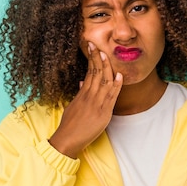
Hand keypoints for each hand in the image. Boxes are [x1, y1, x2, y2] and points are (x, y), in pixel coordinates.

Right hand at [48, 42, 122, 158]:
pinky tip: (119, 76)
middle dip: (97, 58)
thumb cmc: (69, 125)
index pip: (89, 72)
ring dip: (106, 67)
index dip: (92, 59)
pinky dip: (116, 86)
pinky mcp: (103, 113)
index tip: (93, 48)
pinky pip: (111, 97)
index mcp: (83, 94)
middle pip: (95, 73)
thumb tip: (82, 82)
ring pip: (103, 82)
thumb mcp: (73, 106)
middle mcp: (89, 96)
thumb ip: (79, 93)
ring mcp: (96, 104)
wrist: (67, 139)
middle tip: (97, 45)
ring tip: (106, 54)